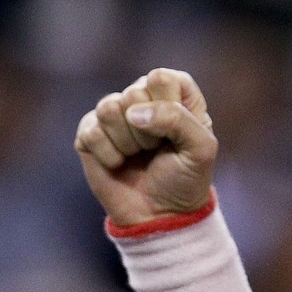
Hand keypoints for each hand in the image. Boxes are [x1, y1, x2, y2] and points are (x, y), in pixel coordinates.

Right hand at [75, 68, 217, 226]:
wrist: (160, 214)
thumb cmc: (186, 178)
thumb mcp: (200, 149)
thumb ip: (178, 119)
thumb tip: (133, 113)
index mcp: (174, 93)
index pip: (161, 77)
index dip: (167, 106)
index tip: (176, 134)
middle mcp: (143, 98)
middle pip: (133, 93)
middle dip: (147, 131)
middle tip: (156, 150)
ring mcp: (114, 114)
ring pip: (108, 108)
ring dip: (128, 143)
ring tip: (138, 155)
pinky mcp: (90, 133)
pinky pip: (91, 132)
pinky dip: (109, 155)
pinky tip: (119, 163)